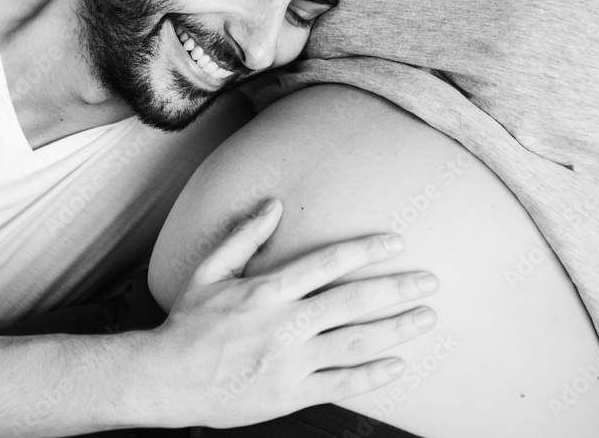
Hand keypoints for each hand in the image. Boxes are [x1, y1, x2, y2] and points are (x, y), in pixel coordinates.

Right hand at [150, 199, 438, 428]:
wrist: (168, 378)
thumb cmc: (188, 323)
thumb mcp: (208, 271)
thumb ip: (244, 237)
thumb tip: (273, 205)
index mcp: (267, 290)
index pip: (327, 262)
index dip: (366, 249)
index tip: (395, 241)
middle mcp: (285, 324)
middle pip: (354, 301)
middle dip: (397, 288)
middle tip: (430, 281)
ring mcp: (291, 361)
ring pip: (356, 342)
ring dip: (397, 328)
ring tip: (426, 317)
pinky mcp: (292, 394)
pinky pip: (342, 383)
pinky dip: (374, 374)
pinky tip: (398, 364)